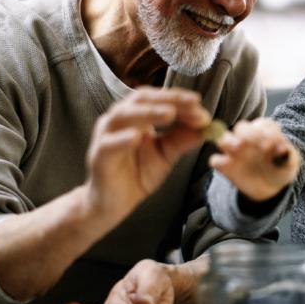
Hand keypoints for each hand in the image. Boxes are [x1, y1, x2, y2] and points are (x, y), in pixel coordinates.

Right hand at [85, 87, 210, 222]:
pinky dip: (122, 139)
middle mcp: (119, 120)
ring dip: (148, 113)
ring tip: (170, 114)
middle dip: (168, 99)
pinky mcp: (99, 156)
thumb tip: (205, 125)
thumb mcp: (166, 155)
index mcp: (136, 116)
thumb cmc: (137, 174)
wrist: (114, 204)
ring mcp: (106, 136)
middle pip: (141, 99)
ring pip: (124, 116)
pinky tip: (136, 138)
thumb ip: (182, 139)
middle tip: (192, 103)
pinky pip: (109, 144)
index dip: (179, 99)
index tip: (199, 103)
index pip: (158, 99)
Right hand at [209, 118, 300, 200]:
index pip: (263, 125)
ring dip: (228, 141)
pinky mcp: (226, 166)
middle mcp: (247, 138)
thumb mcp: (291, 163)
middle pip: (241, 127)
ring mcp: (234, 151)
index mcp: (264, 132)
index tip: (274, 145)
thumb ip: (289, 156)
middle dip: (248, 134)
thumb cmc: (281, 169)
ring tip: (238, 147)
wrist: (270, 188)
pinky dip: (219, 161)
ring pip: (223, 138)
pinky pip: (215, 160)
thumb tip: (283, 149)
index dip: (268, 132)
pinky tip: (228, 167)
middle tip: (255, 145)